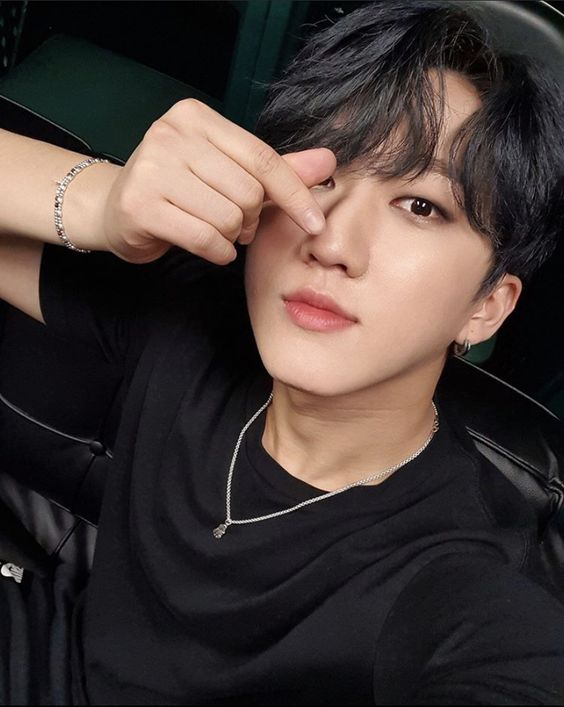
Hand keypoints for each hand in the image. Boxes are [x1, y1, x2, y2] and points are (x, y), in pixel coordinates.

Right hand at [101, 99, 335, 263]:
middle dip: (250, 219)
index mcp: (196, 118)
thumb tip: (328, 161)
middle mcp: (170, 133)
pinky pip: (204, 238)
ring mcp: (151, 167)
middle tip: (237, 226)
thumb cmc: (179, 192)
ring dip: (231, 237)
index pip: (262, 157)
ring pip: (228, 217)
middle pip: (247, 191)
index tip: (315, 222)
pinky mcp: (140, 205)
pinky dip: (217, 252)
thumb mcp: (228, 174)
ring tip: (217, 233)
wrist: (115, 211)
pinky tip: (209, 248)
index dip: (295, 193)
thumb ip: (276, 170)